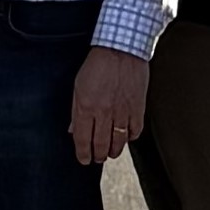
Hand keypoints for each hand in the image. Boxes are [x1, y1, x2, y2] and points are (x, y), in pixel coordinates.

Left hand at [68, 44, 150, 169]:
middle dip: (97, 156)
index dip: (82, 153)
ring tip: (110, 153)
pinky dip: (130, 138)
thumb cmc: (98, 65)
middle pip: (100, 145)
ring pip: (118, 142)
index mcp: (85, 106)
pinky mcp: (138, 109)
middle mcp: (104, 112)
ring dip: (113, 151)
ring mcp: (122, 112)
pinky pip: (134, 132)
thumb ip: (75, 110)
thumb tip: (72, 130)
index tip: (83, 159)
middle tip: (96, 159)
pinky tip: (125, 137)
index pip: (82, 139)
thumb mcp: (78, 85)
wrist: (121, 50)